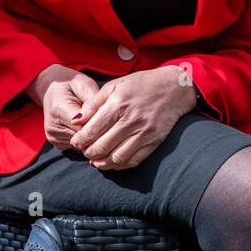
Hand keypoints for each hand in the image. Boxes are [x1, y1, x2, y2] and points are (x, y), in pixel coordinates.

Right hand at [26, 64, 102, 149]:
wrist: (52, 89)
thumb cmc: (71, 85)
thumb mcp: (84, 84)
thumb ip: (92, 101)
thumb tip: (100, 118)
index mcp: (57, 109)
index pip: (83, 126)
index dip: (98, 124)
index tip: (108, 117)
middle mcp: (52, 126)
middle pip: (82, 138)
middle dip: (95, 130)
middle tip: (103, 119)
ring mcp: (53, 137)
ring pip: (81, 144)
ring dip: (90, 135)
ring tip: (91, 120)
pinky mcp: (56, 143)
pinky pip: (77, 146)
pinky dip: (84, 138)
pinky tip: (85, 126)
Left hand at [69, 67, 197, 170]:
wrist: (174, 88)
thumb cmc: (140, 84)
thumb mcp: (114, 86)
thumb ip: (93, 103)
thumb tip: (75, 121)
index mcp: (118, 104)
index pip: (92, 130)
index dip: (80, 140)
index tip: (75, 142)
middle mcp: (131, 120)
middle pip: (102, 146)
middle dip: (88, 152)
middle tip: (84, 151)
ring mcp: (144, 133)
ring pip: (117, 157)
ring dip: (102, 162)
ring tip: (95, 160)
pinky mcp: (154, 142)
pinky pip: (134, 160)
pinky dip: (119, 165)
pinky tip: (111, 162)